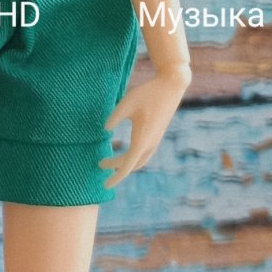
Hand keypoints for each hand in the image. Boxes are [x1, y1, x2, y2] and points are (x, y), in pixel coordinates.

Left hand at [100, 66, 190, 188]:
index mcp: (142, 140)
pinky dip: (133, 157)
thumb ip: (114, 118)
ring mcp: (156, 140)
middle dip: (116, 168)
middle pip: (132, 165)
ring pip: (140, 160)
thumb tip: (105, 131)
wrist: (171, 87)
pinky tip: (126, 152)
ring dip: (126, 163)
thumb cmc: (147, 93)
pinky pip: (144, 153)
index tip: (104, 185)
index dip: (115, 176)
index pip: (126, 165)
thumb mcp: (126, 103)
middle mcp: (150, 144)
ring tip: (111, 161)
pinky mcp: (157, 135)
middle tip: (100, 164)